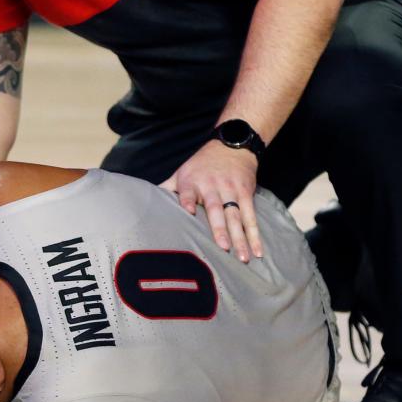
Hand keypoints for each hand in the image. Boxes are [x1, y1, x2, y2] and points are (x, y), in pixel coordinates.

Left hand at [161, 140, 263, 261]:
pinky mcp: (246, 192)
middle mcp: (212, 186)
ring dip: (241, 237)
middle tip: (224, 248)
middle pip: (216, 209)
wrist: (231, 145)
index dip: (188, 201)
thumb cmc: (201, 164)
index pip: (187, 192)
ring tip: (243, 257)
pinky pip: (251, 215)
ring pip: (236, 216)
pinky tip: (258, 249)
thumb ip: (167, 189)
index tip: (189, 211)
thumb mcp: (181, 172)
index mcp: (192, 182)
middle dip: (220, 228)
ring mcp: (230, 190)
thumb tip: (143, 202)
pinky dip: (255, 233)